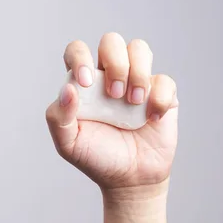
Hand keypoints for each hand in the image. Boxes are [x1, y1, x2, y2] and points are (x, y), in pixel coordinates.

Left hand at [46, 32, 178, 192]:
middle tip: (114, 95)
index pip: (77, 50)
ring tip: (134, 103)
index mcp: (84, 83)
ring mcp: (137, 82)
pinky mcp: (162, 94)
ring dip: (138, 73)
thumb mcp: (68, 144)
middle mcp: (110, 76)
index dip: (80, 57)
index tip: (85, 83)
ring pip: (140, 49)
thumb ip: (58, 118)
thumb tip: (68, 89)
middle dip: (115, 63)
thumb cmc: (96, 158)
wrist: (129, 180)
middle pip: (111, 41)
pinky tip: (151, 119)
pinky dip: (159, 97)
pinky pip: (164, 79)